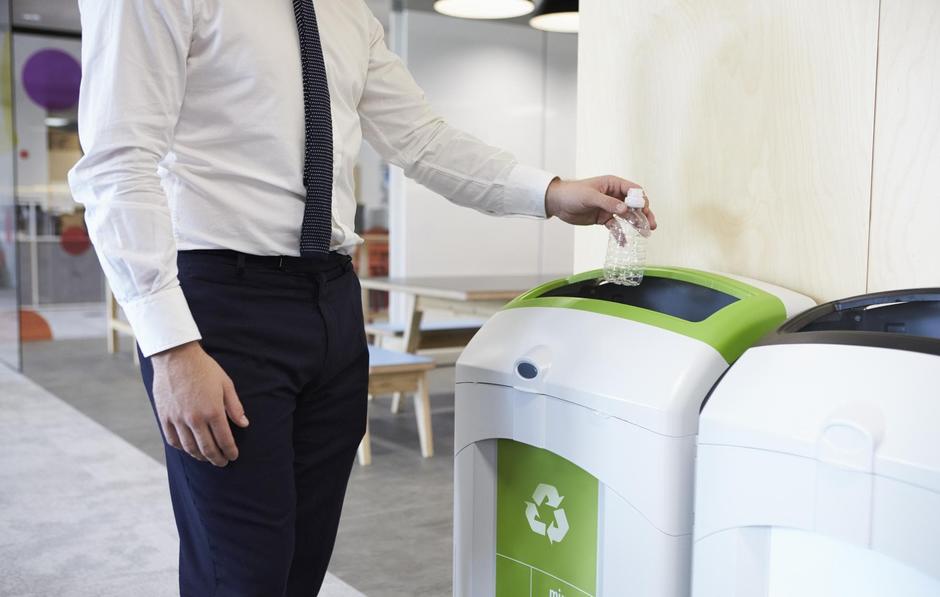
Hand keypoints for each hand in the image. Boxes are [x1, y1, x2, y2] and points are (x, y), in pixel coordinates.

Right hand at [151, 341, 248, 466]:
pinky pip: (173, 440)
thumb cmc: (204, 369)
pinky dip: (182, 448)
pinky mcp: (164, 417)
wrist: (176, 357)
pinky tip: (189, 449)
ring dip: (200, 456)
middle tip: (222, 462)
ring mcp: (178, 419)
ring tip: (207, 458)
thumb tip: (244, 424)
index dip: (230, 451)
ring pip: (190, 447)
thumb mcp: (226, 384)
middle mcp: (195, 418)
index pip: (224, 439)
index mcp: (213, 410)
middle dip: (217, 458)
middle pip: (207, 448)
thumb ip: (235, 406)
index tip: (233, 456)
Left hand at [544, 176, 656, 229]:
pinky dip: (620, 234)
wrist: (557, 203)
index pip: (633, 190)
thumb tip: (625, 209)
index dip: (641, 200)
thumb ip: (608, 203)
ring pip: (627, 216)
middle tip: (651, 225)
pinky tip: (624, 242)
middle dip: (644, 214)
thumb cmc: (572, 193)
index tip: (644, 210)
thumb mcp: (590, 196)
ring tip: (645, 233)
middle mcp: (614, 195)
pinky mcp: (603, 218)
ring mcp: (609, 207)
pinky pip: (615, 226)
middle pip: (634, 204)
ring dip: (636, 224)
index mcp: (613, 184)